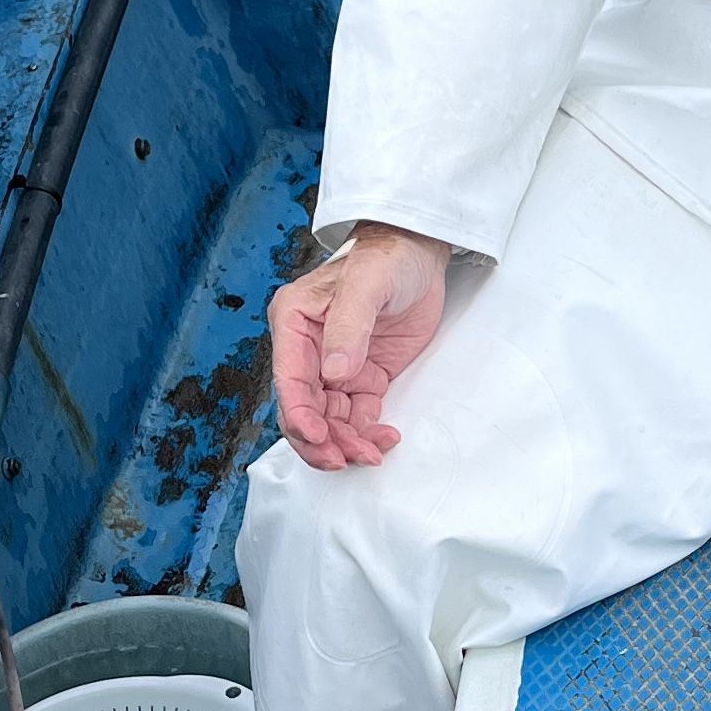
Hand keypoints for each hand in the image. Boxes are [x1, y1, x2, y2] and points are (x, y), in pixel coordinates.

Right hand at [270, 224, 450, 469]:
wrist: (421, 252)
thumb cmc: (388, 256)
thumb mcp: (367, 283)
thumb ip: (349, 327)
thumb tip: (334, 372)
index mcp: (294, 323)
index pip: (289, 380)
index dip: (300, 415)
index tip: (319, 437)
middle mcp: (309, 350)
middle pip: (304, 410)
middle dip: (322, 440)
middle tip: (348, 458)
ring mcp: (336, 367)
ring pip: (329, 421)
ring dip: (346, 443)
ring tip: (373, 452)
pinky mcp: (363, 378)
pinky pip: (357, 417)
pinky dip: (367, 434)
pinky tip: (386, 437)